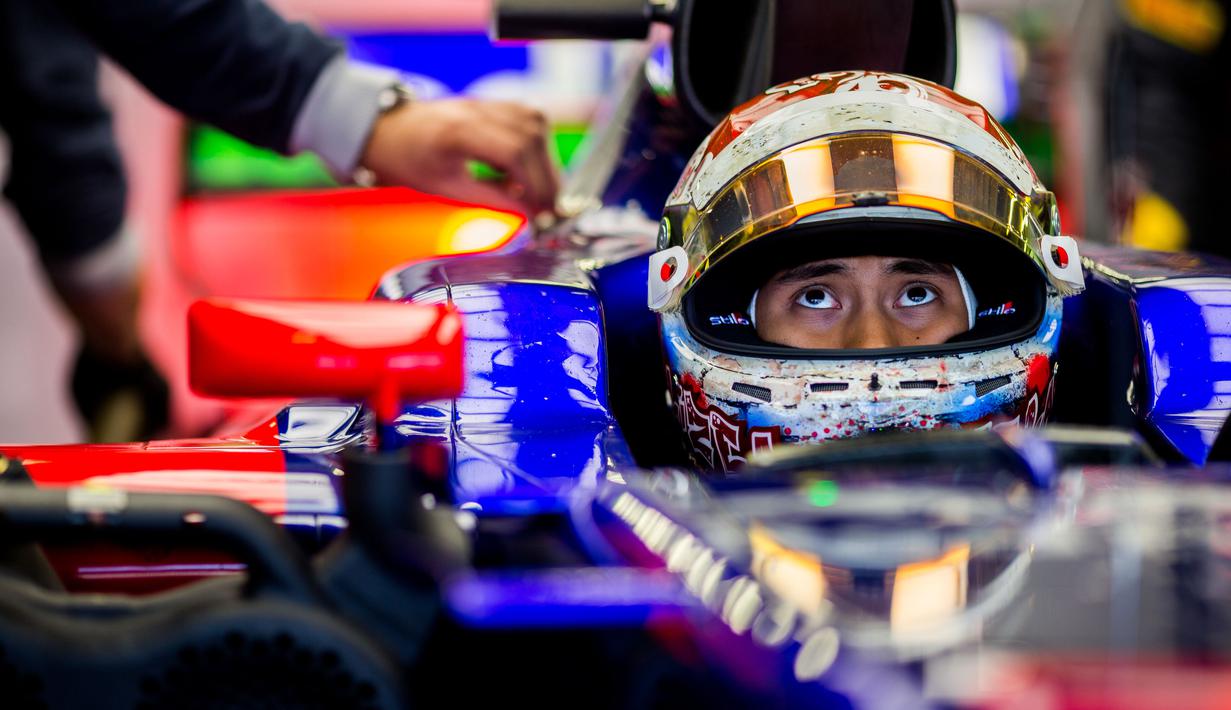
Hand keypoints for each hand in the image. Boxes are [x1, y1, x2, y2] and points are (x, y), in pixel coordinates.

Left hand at [359, 98, 558, 216]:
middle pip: (532, 138)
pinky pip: (532, 121)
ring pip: (538, 126)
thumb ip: (490, 201)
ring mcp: (489, 102)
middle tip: (550, 208)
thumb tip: (528, 218)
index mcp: (460, 129)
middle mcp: (479, 109)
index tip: (542, 212)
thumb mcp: (445, 188)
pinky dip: (537, 148)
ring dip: (545, 163)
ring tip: (539, 192)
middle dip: (547, 178)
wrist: (391, 131)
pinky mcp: (496, 104)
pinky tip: (527, 171)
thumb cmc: (409, 159)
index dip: (535, 185)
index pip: (514, 153)